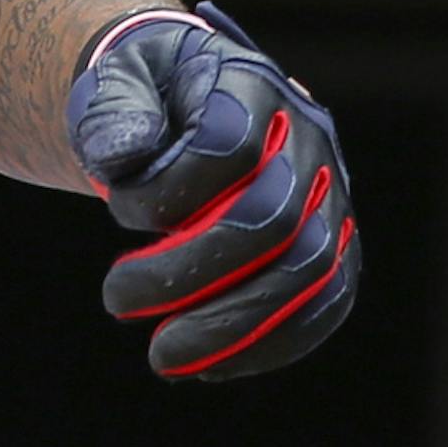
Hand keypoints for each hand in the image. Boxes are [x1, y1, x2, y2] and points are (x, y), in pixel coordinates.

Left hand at [69, 4, 358, 380]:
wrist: (185, 102)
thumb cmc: (145, 95)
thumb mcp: (113, 81)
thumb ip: (111, 112)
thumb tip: (124, 158)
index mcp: (251, 82)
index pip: (227, 146)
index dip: (166, 190)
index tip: (114, 207)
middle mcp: (306, 134)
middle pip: (274, 217)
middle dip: (193, 273)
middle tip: (116, 302)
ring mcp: (330, 190)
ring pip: (309, 270)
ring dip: (235, 326)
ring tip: (165, 359)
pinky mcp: (336, 241)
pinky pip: (326, 300)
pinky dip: (273, 342)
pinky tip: (211, 365)